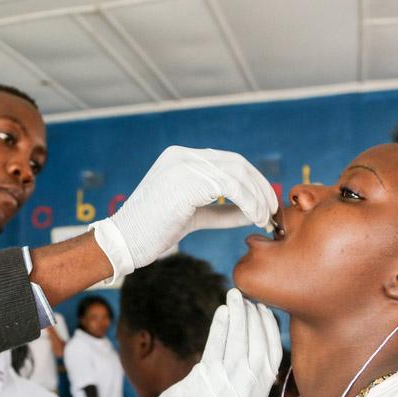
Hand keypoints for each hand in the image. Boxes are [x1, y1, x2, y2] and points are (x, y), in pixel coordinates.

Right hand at [91, 147, 276, 281]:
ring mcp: (184, 165)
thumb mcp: (195, 216)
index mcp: (181, 157)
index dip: (252, 181)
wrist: (125, 241)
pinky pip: (231, 187)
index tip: (266, 204)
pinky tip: (255, 219)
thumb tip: (253, 212)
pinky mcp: (187, 181)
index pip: (229, 161)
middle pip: (237, 163)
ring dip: (258, 198)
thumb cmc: (155, 232)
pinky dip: (249, 203)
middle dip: (260, 187)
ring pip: (237, 174)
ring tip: (265, 220)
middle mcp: (183, 155)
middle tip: (273, 211)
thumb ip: (222, 210)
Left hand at [132, 289, 281, 396]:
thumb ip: (247, 370)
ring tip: (235, 296)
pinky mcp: (206, 385)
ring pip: (240, 348)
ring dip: (239, 318)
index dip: (271, 331)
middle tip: (247, 298)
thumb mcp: (232, 393)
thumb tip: (254, 329)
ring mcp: (228, 392)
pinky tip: (222, 310)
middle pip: (259, 350)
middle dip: (255, 320)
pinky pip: (217, 350)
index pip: (274, 358)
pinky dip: (221, 327)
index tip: (264, 309)